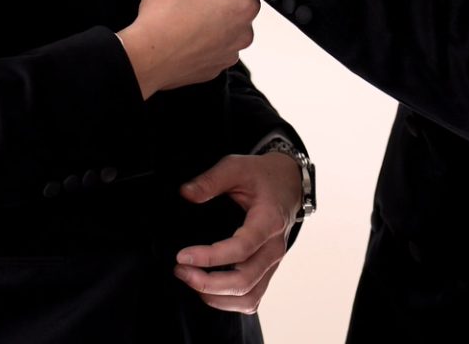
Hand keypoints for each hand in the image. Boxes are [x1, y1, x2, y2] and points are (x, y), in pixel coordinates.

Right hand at [116, 0, 258, 98]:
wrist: (145, 59)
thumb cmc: (165, 22)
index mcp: (244, 5)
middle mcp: (243, 32)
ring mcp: (228, 52)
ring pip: (221, 20)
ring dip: (207, 6)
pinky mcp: (211, 66)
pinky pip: (211, 42)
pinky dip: (200, 30)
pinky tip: (181, 22)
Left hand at [173, 152, 303, 312]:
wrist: (289, 184)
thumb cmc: (262, 176)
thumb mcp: (237, 166)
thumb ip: (211, 180)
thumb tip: (186, 194)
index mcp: (269, 221)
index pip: (242, 248)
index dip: (210, 257)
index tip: (182, 256)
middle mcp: (274, 247)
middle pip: (244, 281)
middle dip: (207, 283)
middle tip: (180, 269)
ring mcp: (272, 263)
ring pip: (248, 297)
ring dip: (215, 297)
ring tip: (190, 280)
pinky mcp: (267, 272)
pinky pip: (251, 300)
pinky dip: (227, 302)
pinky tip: (207, 290)